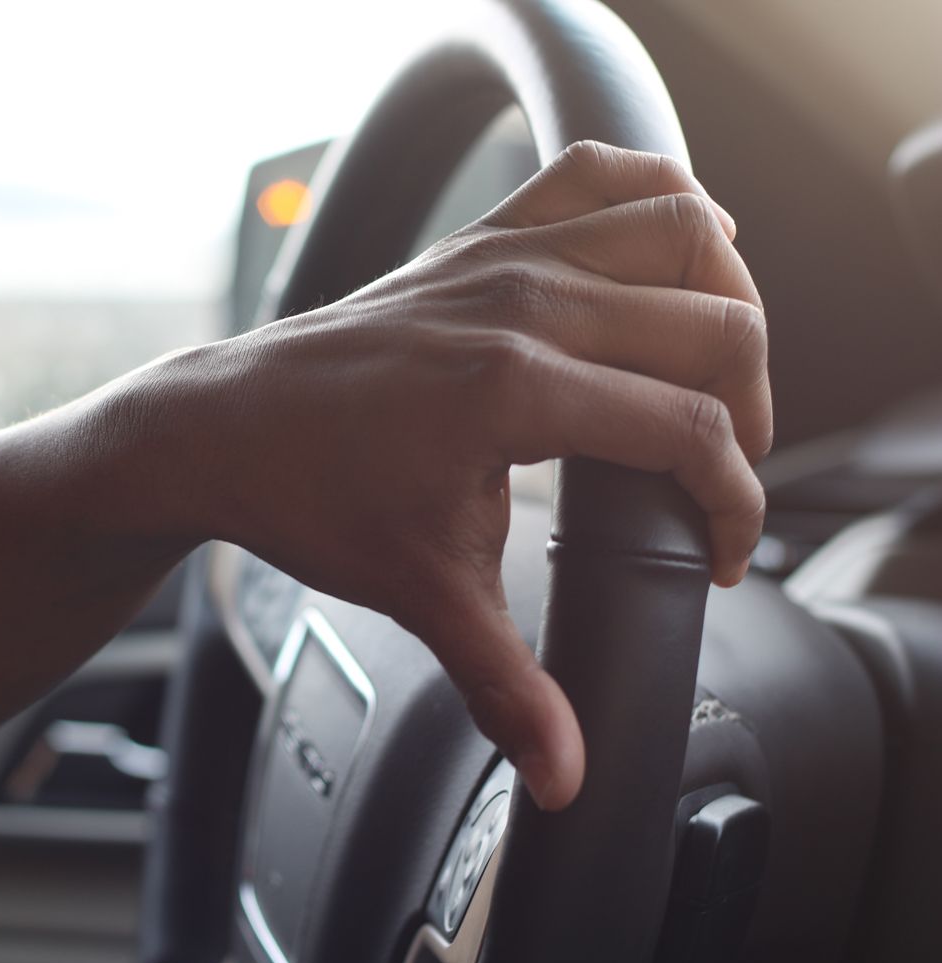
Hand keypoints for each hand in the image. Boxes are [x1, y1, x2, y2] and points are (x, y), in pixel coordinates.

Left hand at [186, 141, 770, 809]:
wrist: (217, 426)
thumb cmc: (304, 495)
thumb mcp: (420, 593)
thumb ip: (507, 686)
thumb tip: (563, 779)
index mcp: (515, 390)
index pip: (693, 428)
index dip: (734, 502)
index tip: (715, 552)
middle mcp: (521, 303)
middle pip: (717, 323)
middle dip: (753, 407)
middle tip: (719, 470)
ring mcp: (500, 257)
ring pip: (682, 227)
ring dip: (727, 296)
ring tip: (715, 370)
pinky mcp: (478, 239)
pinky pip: (596, 174)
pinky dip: (656, 198)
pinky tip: (669, 255)